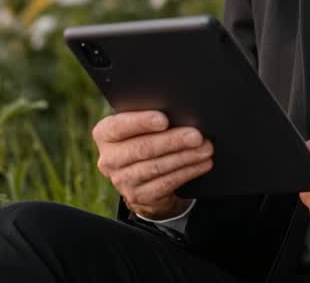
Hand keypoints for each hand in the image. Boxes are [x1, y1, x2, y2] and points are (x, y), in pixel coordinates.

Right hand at [92, 110, 212, 219]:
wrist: (139, 177)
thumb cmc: (142, 139)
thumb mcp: (137, 128)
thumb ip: (147, 119)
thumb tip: (177, 113)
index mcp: (104, 134)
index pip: (119, 126)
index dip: (142, 122)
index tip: (164, 119)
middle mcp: (109, 159)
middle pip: (143, 148)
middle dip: (173, 141)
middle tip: (196, 135)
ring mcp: (122, 180)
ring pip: (157, 167)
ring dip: (185, 157)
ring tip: (205, 149)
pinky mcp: (138, 196)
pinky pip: (166, 182)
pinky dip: (187, 172)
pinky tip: (201, 164)